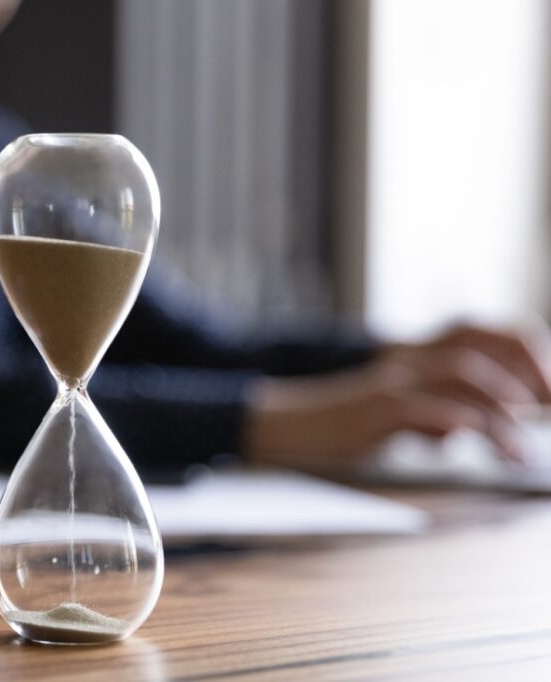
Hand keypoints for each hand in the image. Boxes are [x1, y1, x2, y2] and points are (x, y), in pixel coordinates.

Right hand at [243, 322, 550, 466]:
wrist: (286, 426)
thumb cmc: (340, 425)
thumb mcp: (395, 413)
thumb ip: (433, 411)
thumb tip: (467, 429)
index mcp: (417, 354)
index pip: (485, 333)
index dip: (526, 356)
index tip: (546, 396)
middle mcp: (409, 358)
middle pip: (483, 343)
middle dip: (530, 374)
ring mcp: (394, 379)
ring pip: (466, 376)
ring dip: (506, 411)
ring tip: (522, 452)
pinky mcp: (378, 407)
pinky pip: (434, 409)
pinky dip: (467, 427)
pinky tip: (488, 451)